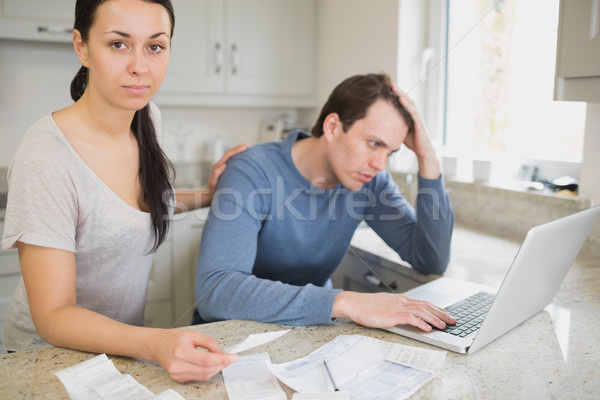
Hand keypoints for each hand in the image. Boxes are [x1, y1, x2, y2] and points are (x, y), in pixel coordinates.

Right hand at [149, 329, 237, 382]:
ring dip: (216, 369)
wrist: (158, 346)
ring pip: (204, 376)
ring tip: (221, 360)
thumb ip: (210, 343)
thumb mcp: (193, 334)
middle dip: (222, 364)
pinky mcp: (178, 379)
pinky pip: (198, 377)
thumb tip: (223, 353)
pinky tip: (211, 364)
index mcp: (180, 351)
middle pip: (206, 370)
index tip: (233, 357)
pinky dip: (208, 371)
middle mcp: (177, 366)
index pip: (206, 360)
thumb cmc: (174, 338)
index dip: (222, 359)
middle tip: (230, 358)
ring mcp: (176, 374)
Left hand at [205, 143, 247, 204]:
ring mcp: (222, 168)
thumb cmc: (212, 191)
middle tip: (248, 146)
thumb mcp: (213, 182)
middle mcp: (220, 165)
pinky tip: (244, 161)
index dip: (237, 150)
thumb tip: (224, 165)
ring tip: (247, 151)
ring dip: (238, 153)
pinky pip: (232, 163)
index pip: (229, 154)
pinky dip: (238, 159)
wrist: (209, 196)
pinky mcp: (225, 172)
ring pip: (231, 157)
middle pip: (230, 153)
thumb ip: (217, 173)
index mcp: (218, 166)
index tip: (245, 147)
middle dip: (239, 149)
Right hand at [332, 291, 455, 331]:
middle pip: (426, 306)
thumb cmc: (366, 306)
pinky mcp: (392, 315)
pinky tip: (427, 328)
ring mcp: (397, 307)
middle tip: (453, 320)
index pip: (423, 302)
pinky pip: (410, 318)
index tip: (446, 314)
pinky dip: (421, 322)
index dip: (437, 309)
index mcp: (400, 299)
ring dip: (435, 319)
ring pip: (421, 311)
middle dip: (441, 313)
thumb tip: (406, 316)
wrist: (354, 303)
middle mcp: (402, 301)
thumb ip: (397, 309)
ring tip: (444, 326)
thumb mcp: (385, 305)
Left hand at [393, 87, 440, 178]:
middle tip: (389, 83)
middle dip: (398, 91)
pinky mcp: (419, 123)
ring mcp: (418, 118)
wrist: (423, 152)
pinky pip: (413, 112)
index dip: (396, 95)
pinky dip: (406, 105)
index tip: (387, 88)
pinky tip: (400, 100)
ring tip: (394, 87)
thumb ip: (395, 126)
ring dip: (402, 94)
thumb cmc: (413, 142)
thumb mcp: (400, 132)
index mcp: (410, 116)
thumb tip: (381, 124)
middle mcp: (415, 115)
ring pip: (410, 103)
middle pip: (406, 99)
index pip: (403, 103)